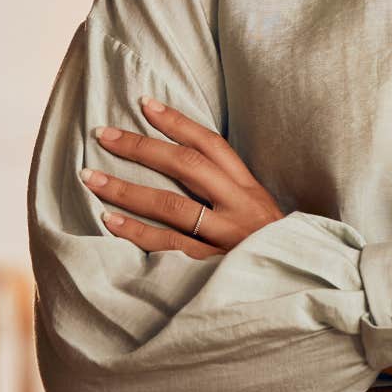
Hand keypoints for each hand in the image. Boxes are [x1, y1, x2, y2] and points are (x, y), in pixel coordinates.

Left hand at [83, 94, 286, 258]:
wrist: (299, 287)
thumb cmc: (271, 250)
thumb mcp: (259, 213)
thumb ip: (228, 193)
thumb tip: (182, 167)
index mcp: (249, 189)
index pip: (210, 144)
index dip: (177, 122)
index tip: (145, 104)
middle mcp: (239, 207)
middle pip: (186, 166)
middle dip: (141, 147)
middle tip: (104, 134)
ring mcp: (226, 237)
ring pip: (171, 206)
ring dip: (126, 189)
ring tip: (92, 177)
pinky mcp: (213, 267)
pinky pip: (168, 246)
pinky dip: (136, 233)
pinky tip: (109, 221)